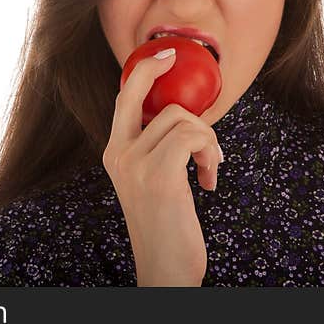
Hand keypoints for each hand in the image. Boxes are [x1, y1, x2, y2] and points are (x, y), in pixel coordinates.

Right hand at [102, 48, 223, 285]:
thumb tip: (184, 116)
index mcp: (114, 153)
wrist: (164, 268)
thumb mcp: (153, 181)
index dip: (143, 71)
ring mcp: (134, 163)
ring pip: (181, 117)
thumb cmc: (166, 225)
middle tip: (175, 59)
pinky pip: (192, 136)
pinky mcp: (158, 175)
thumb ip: (157, 149)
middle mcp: (117, 154)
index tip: (165, 55)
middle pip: (137, 90)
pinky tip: (208, 179)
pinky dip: (209, 152)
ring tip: (209, 167)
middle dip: (157, 67)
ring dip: (207, 139)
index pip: (123, 98)